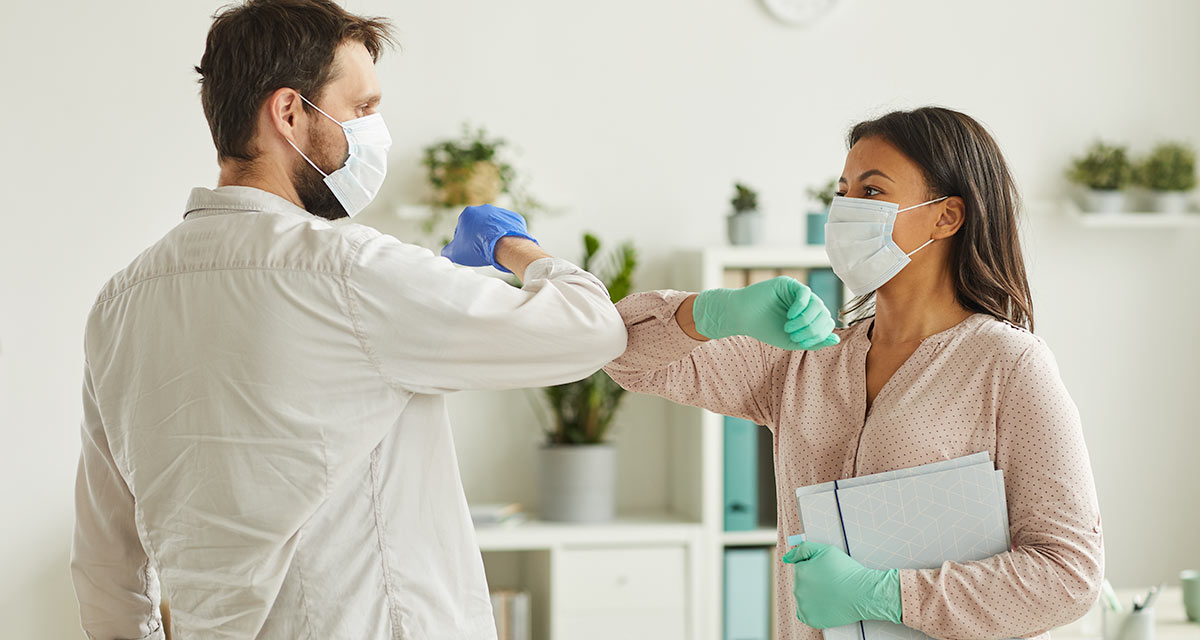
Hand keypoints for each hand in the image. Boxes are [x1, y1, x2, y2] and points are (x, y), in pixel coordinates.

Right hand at [441, 204, 537, 272]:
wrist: (505, 246)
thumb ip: (448, 251)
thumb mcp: (456, 253)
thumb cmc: (478, 248)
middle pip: (478, 226)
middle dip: (478, 237)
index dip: (463, 242)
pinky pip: (508, 228)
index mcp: (467, 213)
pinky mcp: (514, 218)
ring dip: (492, 236)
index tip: (468, 252)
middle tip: (481, 251)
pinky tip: (506, 246)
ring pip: (493, 227)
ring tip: (494, 250)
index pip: (461, 229)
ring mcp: (500, 212)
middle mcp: (484, 209)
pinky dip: (506, 236)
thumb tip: (446, 252)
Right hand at [691, 277, 839, 349]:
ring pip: (817, 304)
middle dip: (812, 328)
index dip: (819, 334)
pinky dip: (801, 307)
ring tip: (789, 327)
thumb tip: (836, 338)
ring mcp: (797, 292)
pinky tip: (790, 316)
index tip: (801, 342)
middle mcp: (805, 302)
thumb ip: (814, 341)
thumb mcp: (793, 341)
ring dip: (805, 320)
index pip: (826, 322)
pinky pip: (806, 293)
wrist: (741, 317)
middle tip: (794, 336)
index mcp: (808, 315)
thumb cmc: (764, 329)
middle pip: (824, 313)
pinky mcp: (788, 284)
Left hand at [782, 541, 901, 628]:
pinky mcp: (810, 619)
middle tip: (831, 583)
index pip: (800, 568)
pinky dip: (813, 609)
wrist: (863, 593)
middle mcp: (797, 589)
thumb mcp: (825, 550)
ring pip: (803, 598)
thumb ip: (803, 549)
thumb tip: (786, 558)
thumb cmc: (847, 570)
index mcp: (799, 572)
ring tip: (830, 593)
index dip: (815, 568)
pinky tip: (825, 604)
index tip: (827, 572)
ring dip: (812, 596)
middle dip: (813, 582)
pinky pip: (805, 613)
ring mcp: (803, 606)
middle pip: (801, 583)